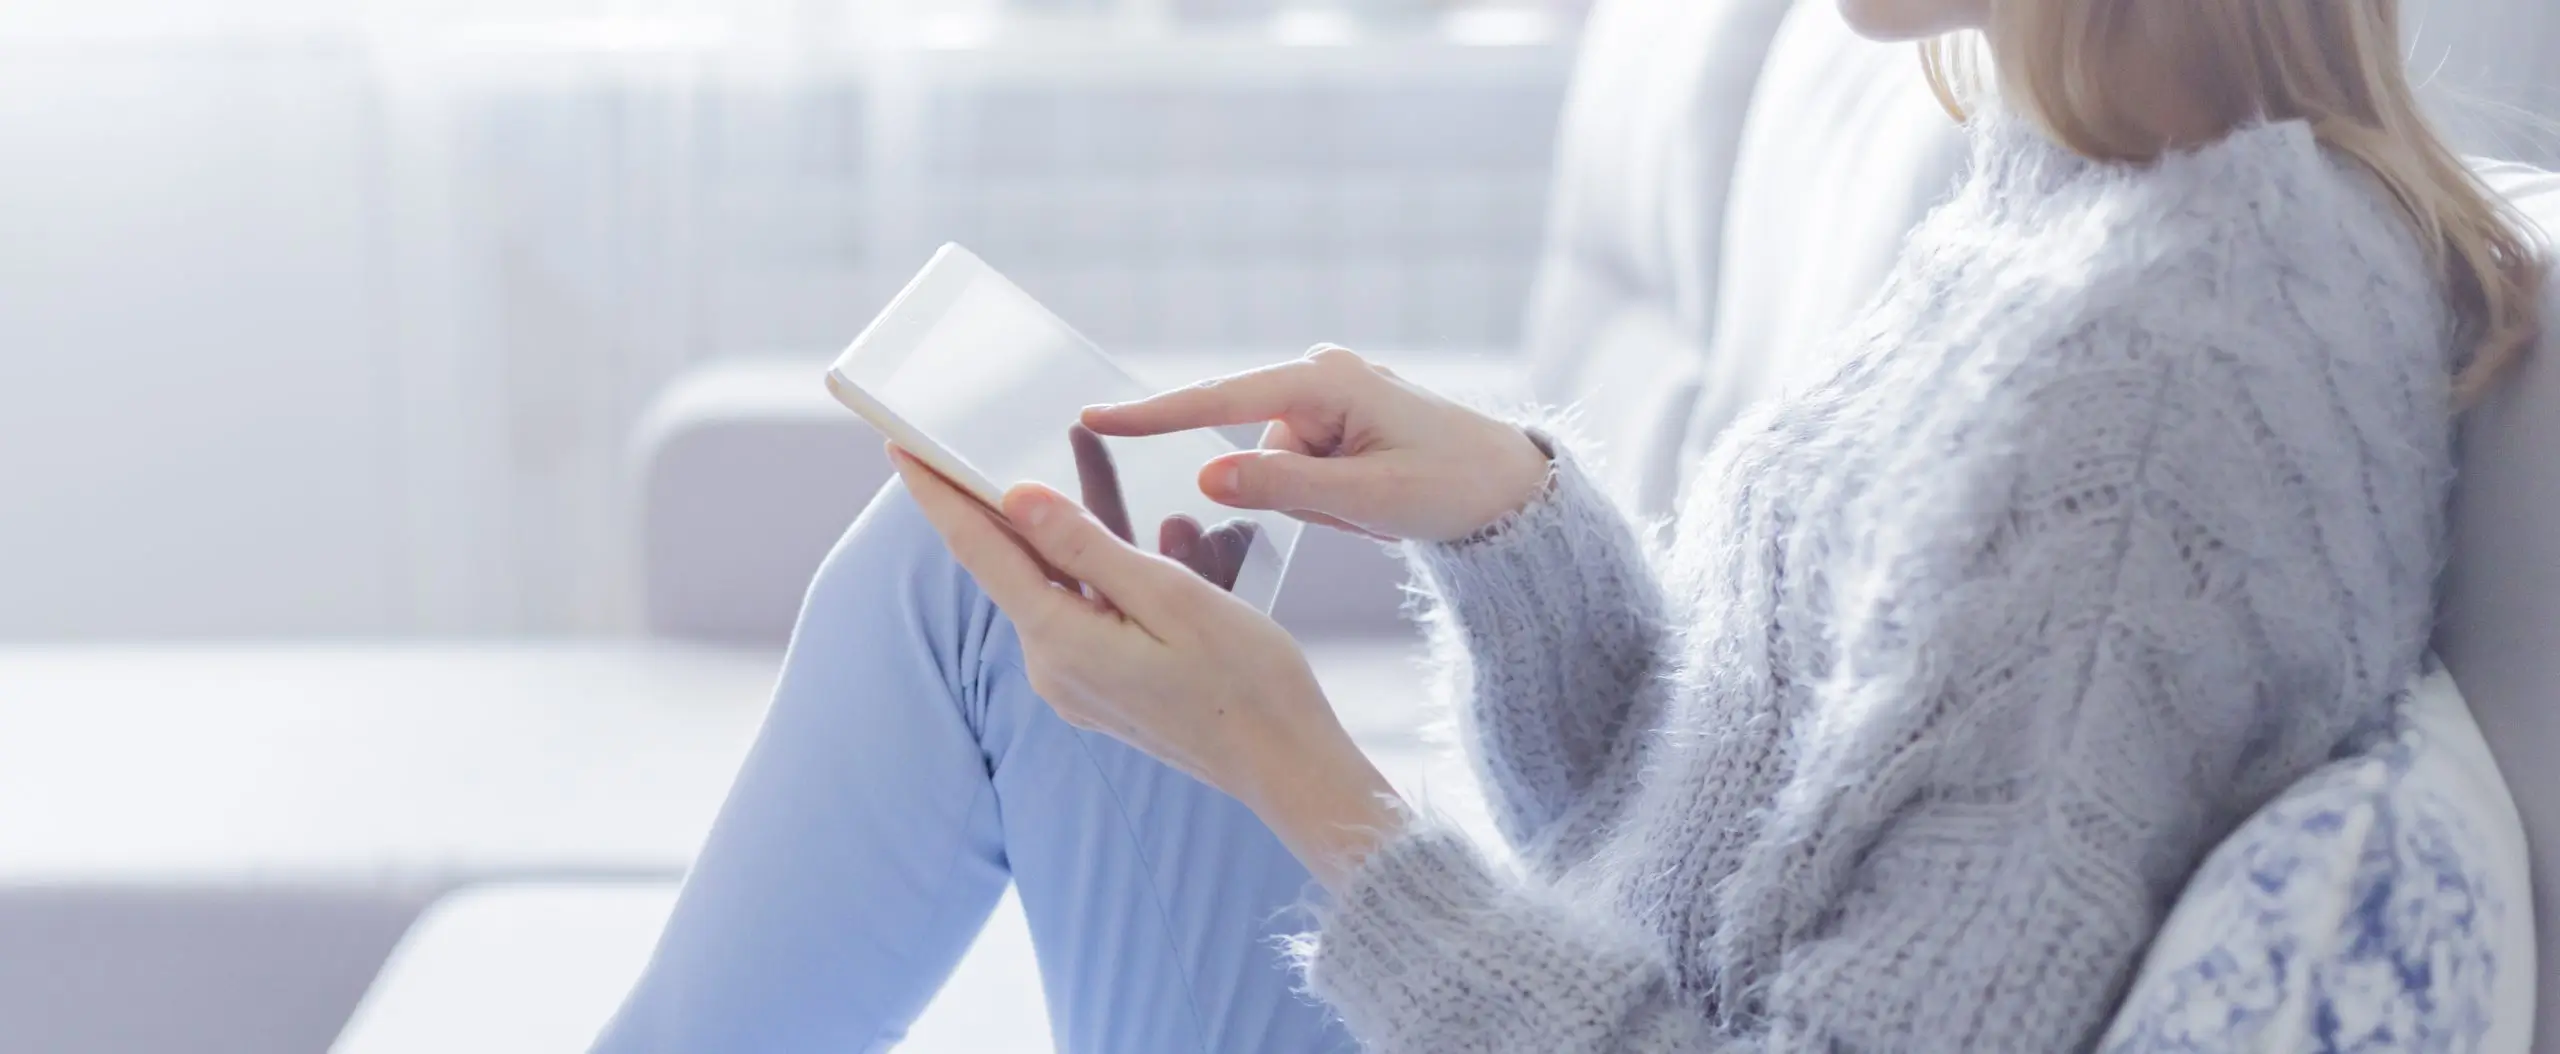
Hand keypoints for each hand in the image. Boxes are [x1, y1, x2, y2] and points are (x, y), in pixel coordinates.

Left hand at [890, 444, 1403, 887]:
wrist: (1286, 766)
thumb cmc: (1245, 681)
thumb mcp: (1170, 597)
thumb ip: (1088, 548)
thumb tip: (1018, 500)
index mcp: (1060, 642)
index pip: (979, 551)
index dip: (937, 495)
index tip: (899, 447)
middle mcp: (1053, 669)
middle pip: (1015, 565)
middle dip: (1009, 501)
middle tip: (990, 436)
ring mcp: (1075, 685)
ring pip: (1056, 586)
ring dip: (1070, 532)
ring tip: (1089, 469)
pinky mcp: (1102, 692)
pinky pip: (1086, 613)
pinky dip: (1100, 571)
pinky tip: (1141, 541)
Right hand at [1080, 346, 1551, 543]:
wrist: (1512, 491)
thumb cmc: (1455, 487)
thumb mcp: (1371, 500)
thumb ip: (1285, 488)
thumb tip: (1207, 475)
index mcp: (1326, 380)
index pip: (1220, 398)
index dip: (1154, 414)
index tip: (1092, 416)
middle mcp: (1320, 375)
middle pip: (1254, 447)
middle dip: (1295, 493)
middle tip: (1361, 509)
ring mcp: (1326, 396)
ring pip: (1275, 466)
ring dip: (1316, 502)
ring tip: (1378, 506)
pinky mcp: (1333, 420)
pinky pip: (1298, 469)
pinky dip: (1326, 497)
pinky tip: (1375, 499)